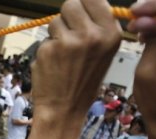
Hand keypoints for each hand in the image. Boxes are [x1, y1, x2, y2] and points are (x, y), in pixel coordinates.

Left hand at [32, 0, 120, 122]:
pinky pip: (44, 39)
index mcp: (111, 34)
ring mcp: (69, 42)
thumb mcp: (104, 52)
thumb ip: (97, 26)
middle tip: (69, 35)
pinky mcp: (48, 49)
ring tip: (63, 54)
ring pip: (55, 20)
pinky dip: (46, 49)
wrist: (64, 110)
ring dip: (55, 33)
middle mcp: (92, 35)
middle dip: (67, 16)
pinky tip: (52, 65)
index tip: (80, 15)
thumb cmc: (84, 82)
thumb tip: (84, 2)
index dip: (83, 4)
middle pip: (71, 4)